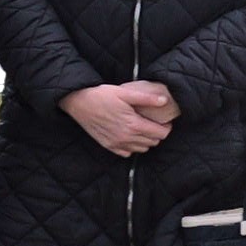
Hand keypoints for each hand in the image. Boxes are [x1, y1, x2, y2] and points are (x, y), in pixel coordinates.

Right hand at [62, 82, 176, 158]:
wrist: (78, 103)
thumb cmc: (101, 95)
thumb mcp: (125, 93)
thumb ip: (146, 98)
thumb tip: (164, 100)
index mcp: (133, 125)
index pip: (161, 134)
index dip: (166, 127)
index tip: (164, 121)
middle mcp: (126, 138)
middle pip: (153, 142)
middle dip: (157, 133)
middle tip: (153, 123)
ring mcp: (117, 144)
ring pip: (142, 149)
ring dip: (146, 140)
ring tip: (142, 128)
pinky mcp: (109, 146)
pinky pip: (128, 153)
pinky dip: (132, 146)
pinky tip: (129, 135)